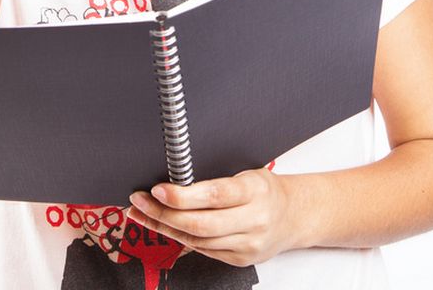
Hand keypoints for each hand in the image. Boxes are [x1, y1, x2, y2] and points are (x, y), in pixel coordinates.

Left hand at [127, 167, 296, 267]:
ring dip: (164, 227)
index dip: (183, 195)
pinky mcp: (240, 260)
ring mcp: (248, 244)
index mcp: (255, 190)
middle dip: (164, 214)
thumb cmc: (264, 189)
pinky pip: (202, 250)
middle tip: (140, 200)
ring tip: (142, 212)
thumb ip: (215, 178)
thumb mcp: (246, 172)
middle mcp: (254, 220)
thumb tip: (173, 177)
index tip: (158, 190)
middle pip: (201, 224)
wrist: (293, 216)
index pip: (215, 195)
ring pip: (197, 240)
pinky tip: (163, 227)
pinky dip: (179, 238)